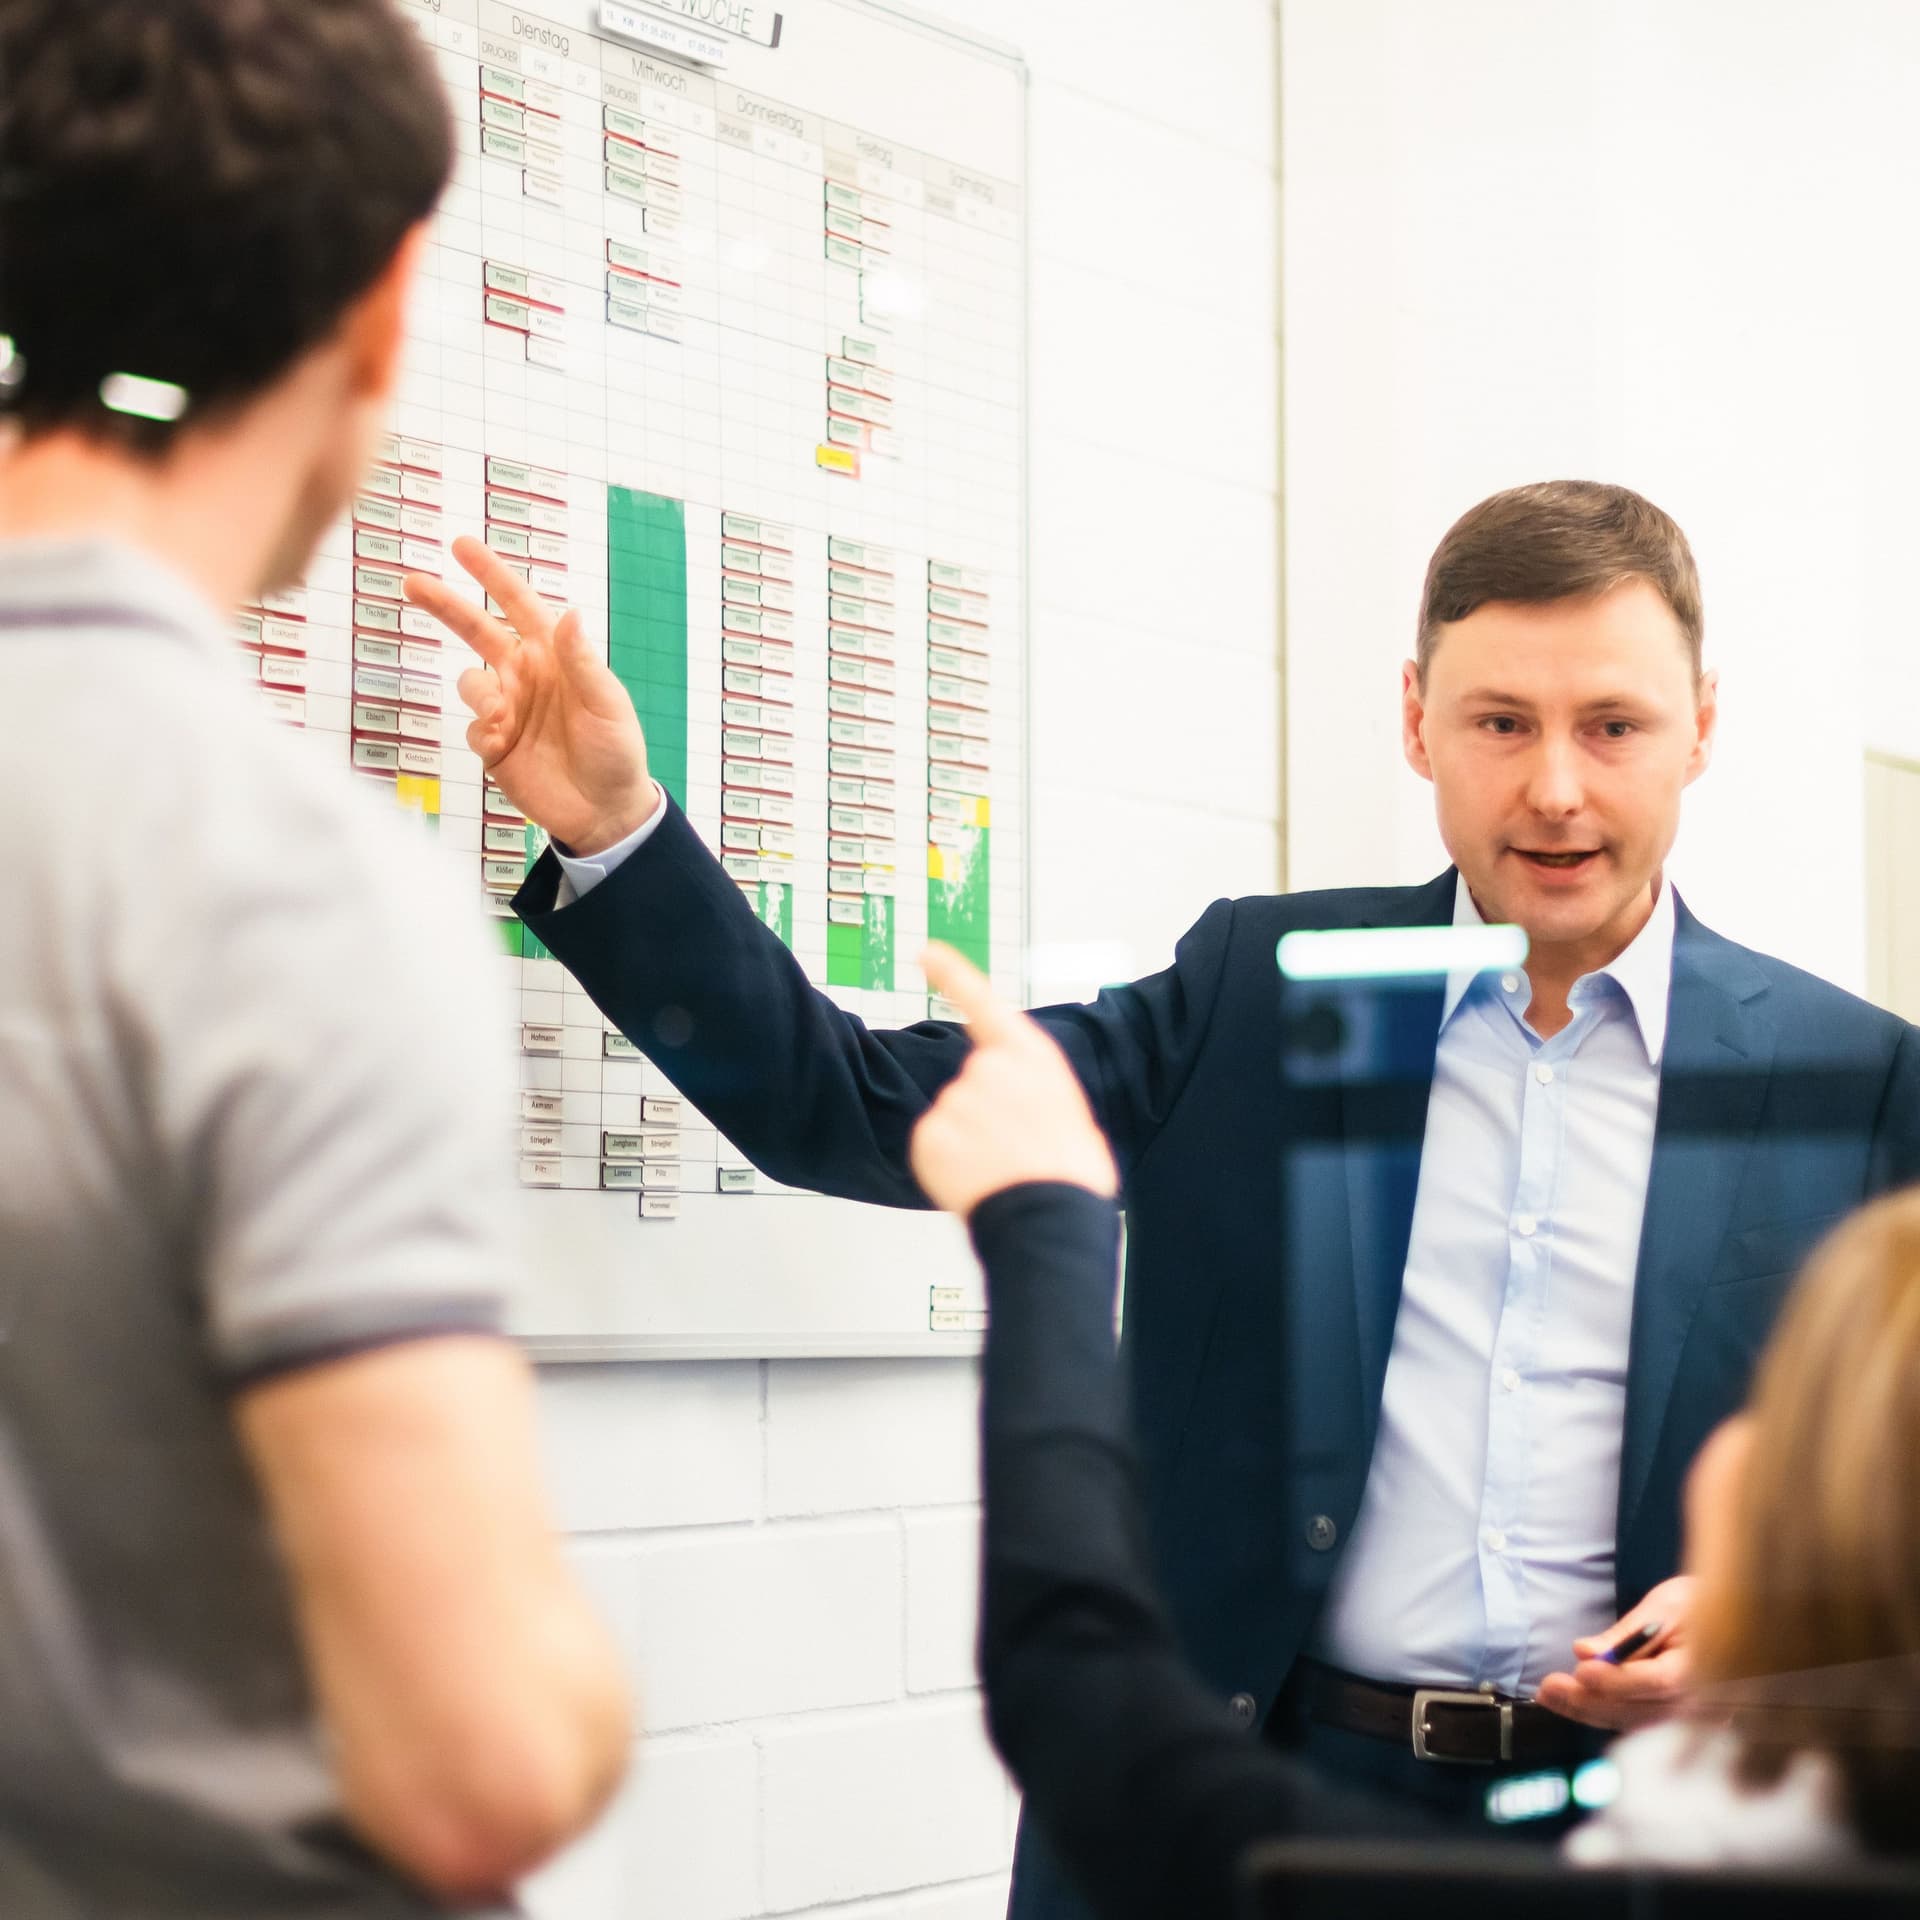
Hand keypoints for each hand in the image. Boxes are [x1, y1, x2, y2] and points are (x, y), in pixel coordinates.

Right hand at [403, 536, 658, 854]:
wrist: (605, 811)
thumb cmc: (616, 753)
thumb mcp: (608, 705)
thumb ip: (583, 662)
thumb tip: (569, 614)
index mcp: (554, 656)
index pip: (519, 605)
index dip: (492, 574)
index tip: (461, 546)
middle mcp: (526, 676)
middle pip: (476, 630)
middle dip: (445, 605)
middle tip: (412, 582)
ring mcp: (507, 709)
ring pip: (470, 682)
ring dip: (479, 694)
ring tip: (501, 717)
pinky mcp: (493, 744)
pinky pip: (472, 727)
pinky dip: (483, 731)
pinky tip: (504, 744)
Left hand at [909, 944, 1117, 1216]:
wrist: (1050, 1219)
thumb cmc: (1071, 1175)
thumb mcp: (1069, 1115)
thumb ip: (1033, 1094)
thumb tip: (1016, 1105)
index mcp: (1030, 1057)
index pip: (982, 1003)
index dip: (953, 975)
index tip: (927, 953)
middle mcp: (990, 1069)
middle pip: (971, 1081)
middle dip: (984, 1111)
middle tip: (1014, 1148)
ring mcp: (956, 1100)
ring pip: (953, 1116)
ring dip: (969, 1141)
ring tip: (1001, 1170)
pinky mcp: (930, 1134)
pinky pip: (934, 1145)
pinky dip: (948, 1165)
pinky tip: (976, 1180)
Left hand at [1534, 1574, 1696, 1730]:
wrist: (1736, 1624)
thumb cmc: (1701, 1606)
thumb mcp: (1666, 1605)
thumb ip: (1627, 1633)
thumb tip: (1585, 1651)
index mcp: (1706, 1669)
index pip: (1658, 1682)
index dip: (1617, 1680)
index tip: (1581, 1672)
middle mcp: (1702, 1705)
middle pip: (1640, 1710)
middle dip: (1589, 1700)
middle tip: (1548, 1688)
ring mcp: (1691, 1720)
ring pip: (1632, 1722)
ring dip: (1587, 1710)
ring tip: (1549, 1696)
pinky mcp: (1675, 1721)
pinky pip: (1635, 1722)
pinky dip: (1601, 1713)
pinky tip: (1571, 1703)